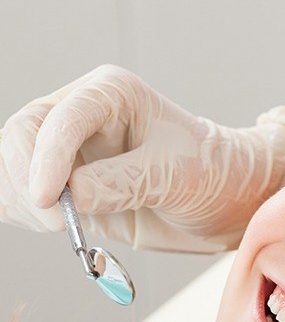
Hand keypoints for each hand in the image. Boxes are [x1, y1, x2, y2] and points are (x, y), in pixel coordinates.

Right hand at [0, 64, 284, 251]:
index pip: (61, 118)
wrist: (226, 201)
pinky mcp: (69, 185)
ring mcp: (72, 151)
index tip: (49, 201)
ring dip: (23, 199)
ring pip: (15, 165)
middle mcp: (83, 115)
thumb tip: (68, 197)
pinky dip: (25, 212)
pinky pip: (25, 194)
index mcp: (111, 95)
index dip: (46, 159)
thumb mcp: (175, 175)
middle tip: (58, 222)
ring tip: (63, 227)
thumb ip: (122, 182)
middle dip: (28, 180)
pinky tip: (55, 226)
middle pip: (23, 135)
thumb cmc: (212, 174)